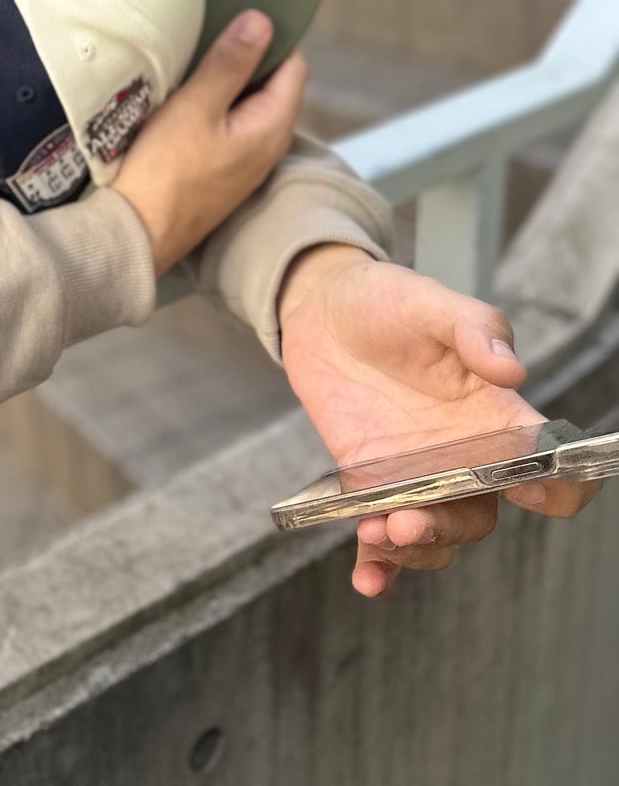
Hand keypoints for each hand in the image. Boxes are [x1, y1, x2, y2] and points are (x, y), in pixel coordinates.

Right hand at [112, 11, 305, 275]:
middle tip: (209, 37)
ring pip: (249, 104)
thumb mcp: (196, 105)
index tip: (234, 21)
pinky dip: (216, 105)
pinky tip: (187, 99)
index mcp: (273, 127)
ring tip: (194, 64)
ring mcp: (247, 162)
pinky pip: (231, 124)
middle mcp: (270, 146)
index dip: (270, 38)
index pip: (294, 65)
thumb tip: (262, 20)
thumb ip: (230, 62)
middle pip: (273, 84)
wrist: (137, 231)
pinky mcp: (224, 171)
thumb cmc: (165, 169)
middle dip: (247, 57)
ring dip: (228, 82)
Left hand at [278, 246, 601, 597]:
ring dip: (414, 549)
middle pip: (481, 514)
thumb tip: (510, 369)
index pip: (550, 464)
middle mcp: (465, 457)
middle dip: (450, 526)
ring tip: (378, 534)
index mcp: (497, 416)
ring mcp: (418, 476)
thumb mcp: (431, 302)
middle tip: (409, 518)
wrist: (322, 309)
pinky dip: (380, 566)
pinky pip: (383, 539)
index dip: (558, 485)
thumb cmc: (389, 302)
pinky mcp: (372, 484)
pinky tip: (367, 578)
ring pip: (437, 535)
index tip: (532, 486)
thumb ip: (474, 329)